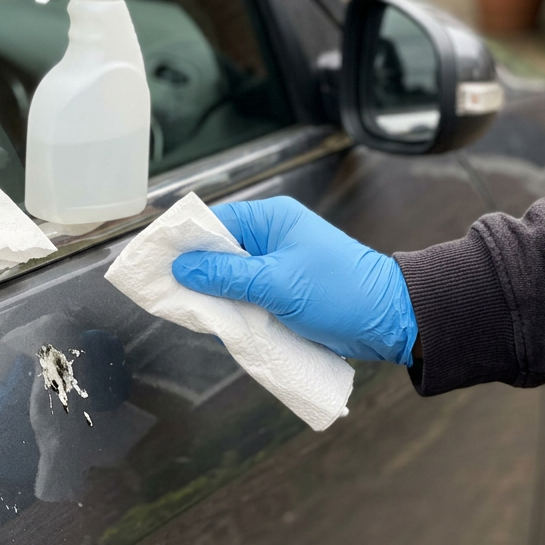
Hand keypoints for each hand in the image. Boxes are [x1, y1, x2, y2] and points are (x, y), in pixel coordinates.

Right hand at [171, 196, 417, 363]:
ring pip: (230, 278)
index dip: (183, 243)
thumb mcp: (276, 284)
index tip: (153, 262)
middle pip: (218, 252)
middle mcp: (272, 237)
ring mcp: (278, 266)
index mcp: (272, 220)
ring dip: (214, 297)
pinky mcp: (284, 292)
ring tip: (189, 314)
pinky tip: (218, 324)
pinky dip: (233, 310)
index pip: (214, 224)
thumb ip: (226, 276)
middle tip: (165, 295)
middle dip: (195, 274)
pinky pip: (247, 296)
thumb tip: (182, 268)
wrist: (391, 321)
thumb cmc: (340, 293)